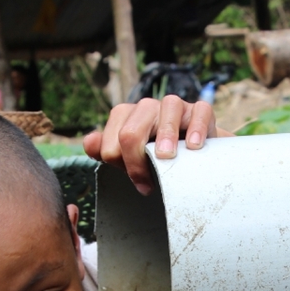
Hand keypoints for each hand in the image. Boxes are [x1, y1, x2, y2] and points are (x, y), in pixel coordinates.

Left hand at [83, 95, 232, 194]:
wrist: (193, 158)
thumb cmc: (156, 158)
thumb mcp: (130, 158)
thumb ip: (106, 150)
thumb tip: (90, 143)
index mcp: (126, 117)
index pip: (113, 136)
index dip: (121, 163)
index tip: (138, 183)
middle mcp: (147, 108)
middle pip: (133, 128)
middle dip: (136, 158)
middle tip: (148, 184)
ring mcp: (175, 106)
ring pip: (167, 107)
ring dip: (166, 134)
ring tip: (167, 157)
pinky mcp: (200, 111)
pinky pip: (199, 111)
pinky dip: (196, 127)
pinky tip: (193, 146)